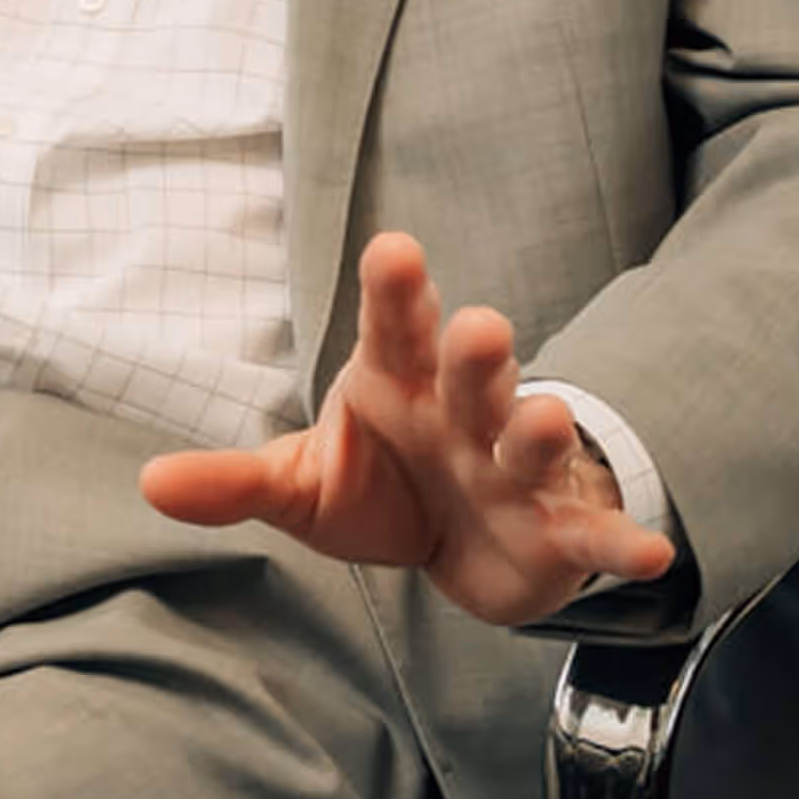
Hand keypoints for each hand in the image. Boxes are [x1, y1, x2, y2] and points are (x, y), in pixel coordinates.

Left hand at [139, 232, 675, 625]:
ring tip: (547, 417)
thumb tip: (149, 484)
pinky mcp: (556, 530)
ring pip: (531, 438)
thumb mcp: (302, 488)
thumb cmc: (382, 490)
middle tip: (477, 327)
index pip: (394, 328)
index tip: (393, 248)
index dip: (395, 292)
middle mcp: (464, 413)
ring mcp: (516, 468)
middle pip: (472, 373)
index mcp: (399, 383)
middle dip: (476, 352)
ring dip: (540, 428)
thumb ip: (237, 481)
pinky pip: (591, 533)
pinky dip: (618, 541)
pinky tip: (648, 550)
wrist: (457, 549)